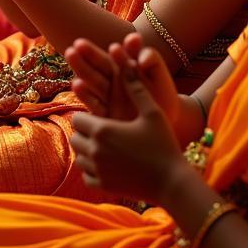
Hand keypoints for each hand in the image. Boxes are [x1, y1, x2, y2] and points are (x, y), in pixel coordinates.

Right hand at [66, 34, 179, 127]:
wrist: (166, 124)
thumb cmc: (162, 96)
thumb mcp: (159, 75)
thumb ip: (151, 59)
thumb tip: (141, 55)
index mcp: (126, 67)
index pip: (117, 55)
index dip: (115, 51)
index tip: (115, 48)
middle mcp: (113, 80)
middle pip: (99, 65)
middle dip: (88, 54)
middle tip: (77, 45)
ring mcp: (107, 97)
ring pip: (92, 80)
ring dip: (81, 68)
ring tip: (71, 54)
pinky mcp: (104, 115)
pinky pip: (93, 104)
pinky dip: (85, 94)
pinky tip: (77, 84)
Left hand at [69, 62, 183, 203]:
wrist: (172, 183)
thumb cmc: (164, 144)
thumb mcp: (152, 111)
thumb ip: (136, 87)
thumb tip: (127, 60)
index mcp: (102, 129)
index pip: (78, 119)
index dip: (87, 117)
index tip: (100, 117)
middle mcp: (94, 150)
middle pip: (75, 137)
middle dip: (85, 134)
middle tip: (101, 132)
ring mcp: (97, 171)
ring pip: (79, 157)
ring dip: (87, 151)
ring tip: (104, 147)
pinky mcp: (102, 187)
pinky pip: (86, 176)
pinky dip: (91, 170)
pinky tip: (106, 165)